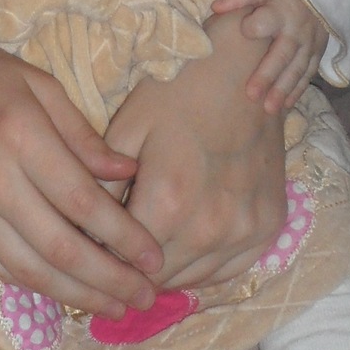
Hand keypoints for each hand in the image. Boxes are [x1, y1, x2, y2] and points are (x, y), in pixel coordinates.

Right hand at [0, 10, 164, 318]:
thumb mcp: (38, 83)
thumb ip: (83, 134)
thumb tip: (127, 173)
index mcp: (20, 136)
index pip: (82, 202)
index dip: (123, 237)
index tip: (154, 258)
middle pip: (60, 247)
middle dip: (109, 279)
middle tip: (145, 297)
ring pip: (31, 269)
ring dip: (78, 295)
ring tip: (116, 307)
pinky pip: (1, 268)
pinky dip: (38, 286)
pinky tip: (68, 293)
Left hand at [104, 9, 287, 290]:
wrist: (243, 68)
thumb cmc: (176, 91)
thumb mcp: (126, 129)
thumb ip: (102, 187)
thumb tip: (80, 231)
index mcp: (168, 203)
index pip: (119, 259)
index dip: (97, 252)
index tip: (87, 242)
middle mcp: (210, 229)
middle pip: (155, 278)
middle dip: (128, 266)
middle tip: (113, 247)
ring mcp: (245, 232)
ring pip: (191, 281)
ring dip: (164, 270)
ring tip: (146, 246)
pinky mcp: (268, 228)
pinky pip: (227, 271)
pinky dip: (201, 266)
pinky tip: (184, 245)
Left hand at [210, 0, 328, 111]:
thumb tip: (216, 7)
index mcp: (280, 11)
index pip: (266, 21)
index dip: (254, 26)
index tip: (244, 31)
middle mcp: (296, 30)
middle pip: (282, 54)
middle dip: (268, 75)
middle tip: (252, 94)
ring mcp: (309, 44)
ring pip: (297, 69)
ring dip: (283, 89)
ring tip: (269, 108)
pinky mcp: (317, 54)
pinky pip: (308, 74)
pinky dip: (298, 90)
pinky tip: (286, 105)